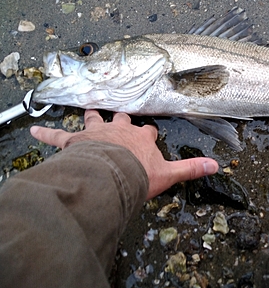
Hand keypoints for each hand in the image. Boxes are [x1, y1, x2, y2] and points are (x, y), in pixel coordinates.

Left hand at [29, 110, 218, 198]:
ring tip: (87, 111)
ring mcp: (96, 133)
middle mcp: (119, 130)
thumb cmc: (140, 174)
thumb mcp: (169, 174)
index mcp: (140, 138)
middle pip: (121, 119)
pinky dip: (46, 133)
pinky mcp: (75, 141)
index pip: (147, 132)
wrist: (113, 176)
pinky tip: (33, 130)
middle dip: (120, 119)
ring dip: (90, 117)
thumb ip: (191, 168)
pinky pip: (58, 135)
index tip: (148, 135)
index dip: (147, 134)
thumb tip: (216, 165)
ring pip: (93, 119)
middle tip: (118, 118)